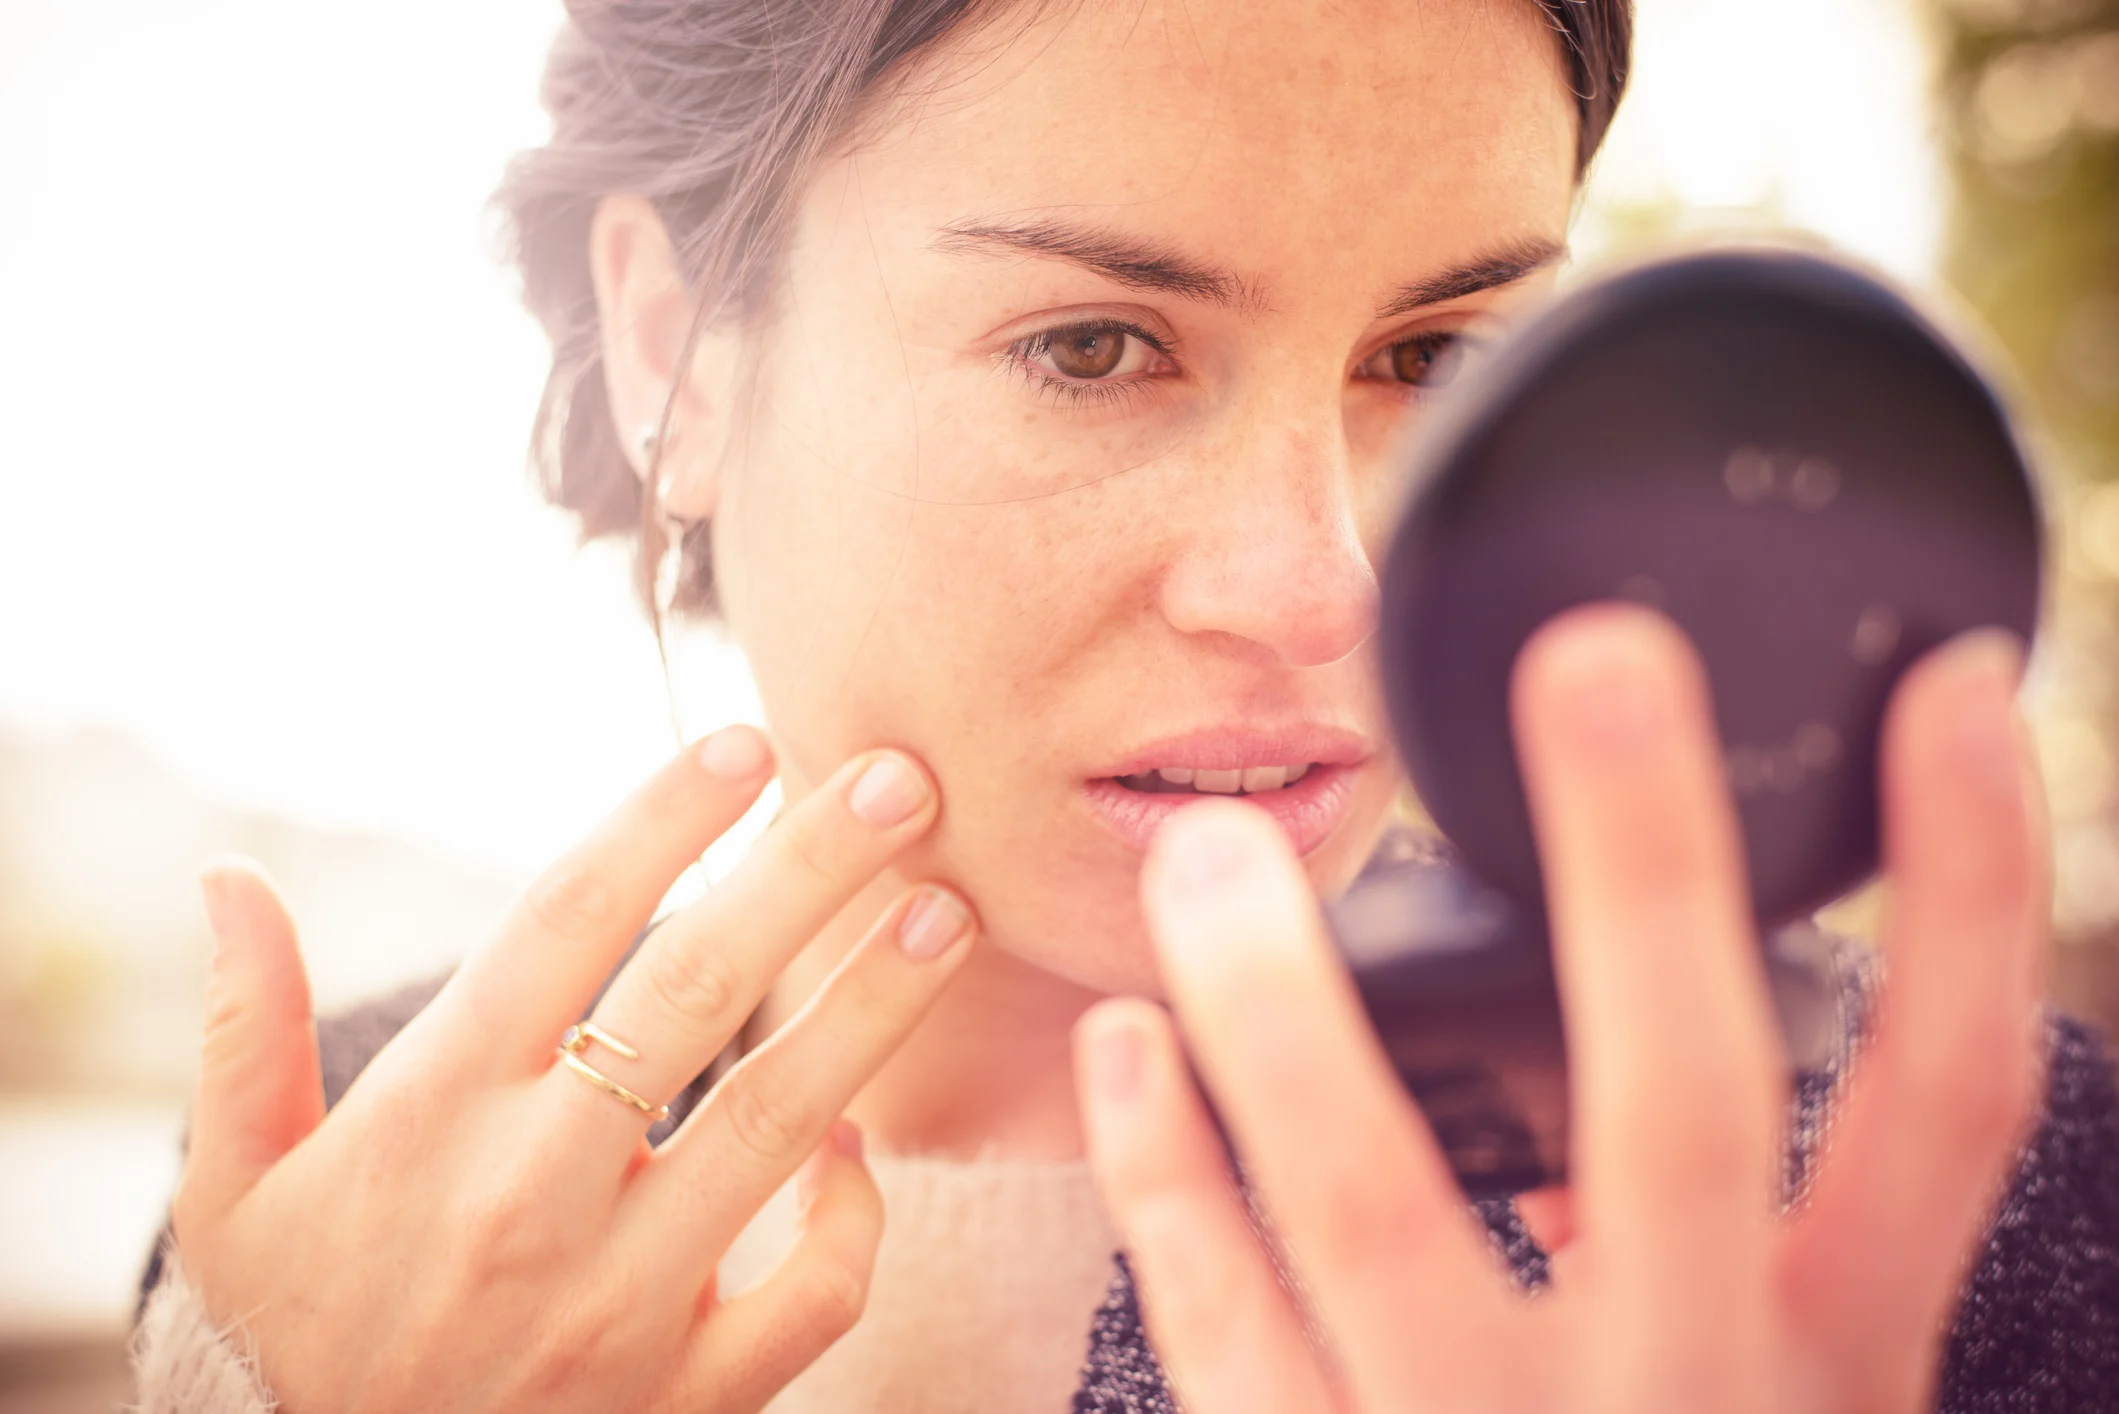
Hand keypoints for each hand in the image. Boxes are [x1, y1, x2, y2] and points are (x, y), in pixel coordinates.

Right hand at [173, 729, 976, 1413]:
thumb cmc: (283, 1332)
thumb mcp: (231, 1189)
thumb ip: (242, 1028)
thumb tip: (228, 877)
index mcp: (430, 1119)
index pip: (565, 923)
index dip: (662, 821)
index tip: (744, 745)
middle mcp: (534, 1196)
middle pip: (695, 993)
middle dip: (810, 872)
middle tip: (902, 778)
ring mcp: (621, 1303)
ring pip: (778, 1124)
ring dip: (873, 1006)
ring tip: (948, 907)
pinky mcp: (688, 1394)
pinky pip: (810, 1295)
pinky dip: (853, 1216)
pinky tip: (857, 1144)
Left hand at [1078, 606, 2045, 1413]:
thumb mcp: (1787, 1391)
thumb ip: (1771, 1236)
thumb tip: (1704, 1022)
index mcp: (1832, 1364)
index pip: (1945, 1101)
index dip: (1967, 892)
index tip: (1940, 687)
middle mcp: (1689, 1397)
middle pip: (1687, 1108)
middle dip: (1649, 878)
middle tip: (1592, 661)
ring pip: (1380, 1215)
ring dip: (1286, 1018)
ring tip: (1206, 851)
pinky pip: (1226, 1326)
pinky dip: (1162, 1178)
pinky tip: (1117, 1044)